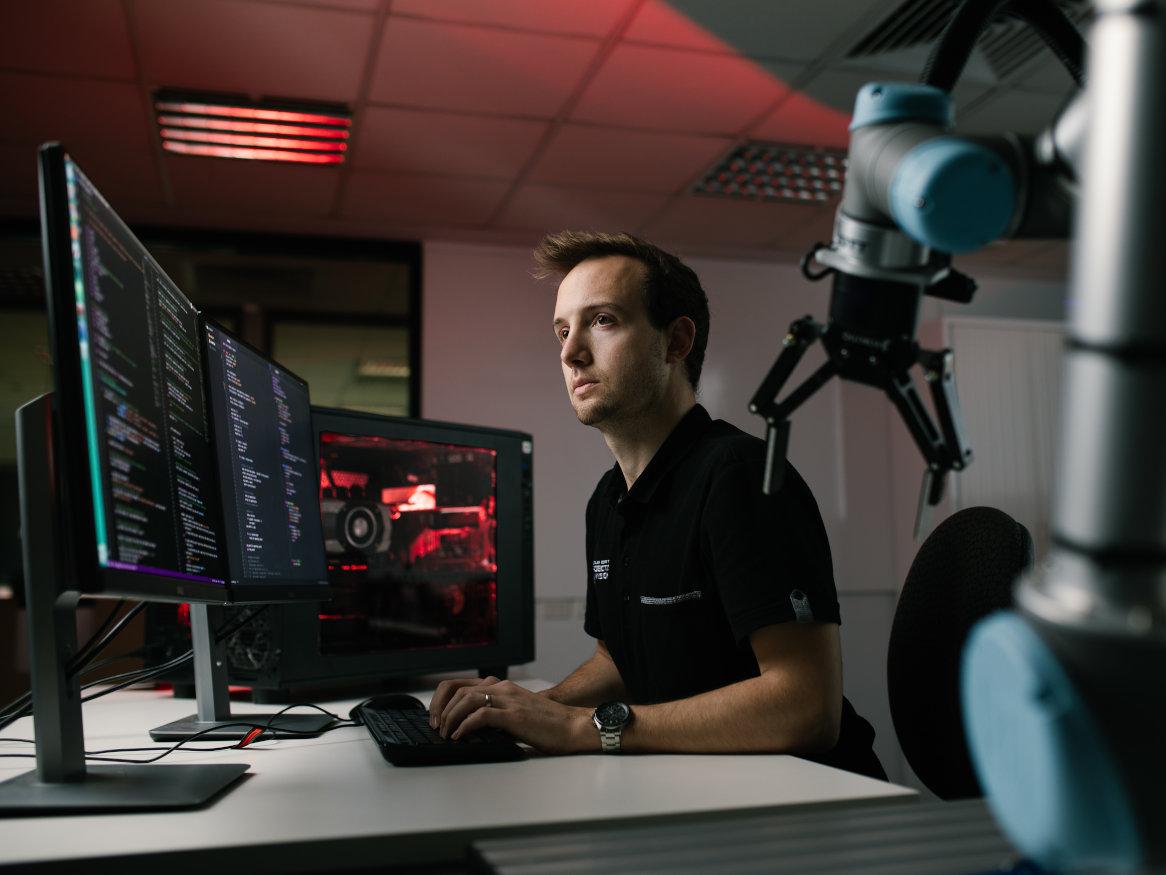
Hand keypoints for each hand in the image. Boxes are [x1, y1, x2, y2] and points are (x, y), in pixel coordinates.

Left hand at [433, 678, 596, 754]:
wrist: (573, 727)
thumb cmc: (548, 725)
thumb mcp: (517, 714)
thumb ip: (497, 715)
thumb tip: (472, 729)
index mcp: (503, 687)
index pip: (461, 683)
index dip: (443, 699)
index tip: (436, 716)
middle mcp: (503, 688)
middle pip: (458, 688)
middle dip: (441, 708)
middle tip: (436, 726)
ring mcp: (509, 700)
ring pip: (466, 699)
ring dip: (450, 717)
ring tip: (446, 733)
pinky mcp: (514, 715)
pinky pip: (481, 716)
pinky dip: (465, 726)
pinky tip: (460, 737)